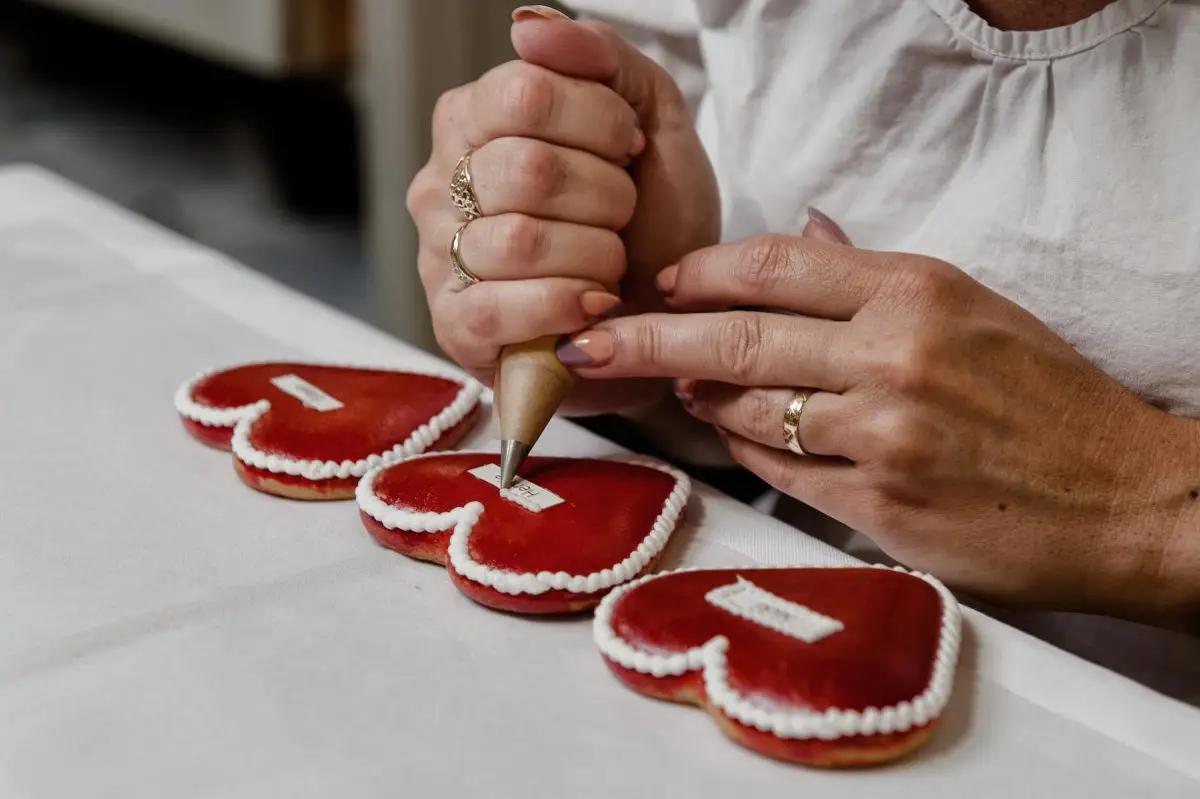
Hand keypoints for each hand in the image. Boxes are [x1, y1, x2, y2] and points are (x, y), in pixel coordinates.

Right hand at [406, 8, 719, 415]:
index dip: (599, 122)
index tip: (629, 149)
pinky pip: (499, 310)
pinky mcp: (454, 327)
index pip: (525, 93)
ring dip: (595, 255)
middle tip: (623, 214)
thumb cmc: (652, 221)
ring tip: (610, 263)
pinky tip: (593, 304)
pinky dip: (566, 304)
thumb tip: (529, 27)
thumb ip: (600, 58)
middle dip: (606, 196)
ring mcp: (439, 258)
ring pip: (518, 242)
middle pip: (526, 169)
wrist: (664, 314)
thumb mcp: (651, 121)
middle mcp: (440, 183)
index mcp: (473, 118)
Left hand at [556, 224, 1199, 623]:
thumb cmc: (1049, 400)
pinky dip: (738, 448)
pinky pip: (775, 471)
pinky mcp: (875, 508)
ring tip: (670, 387)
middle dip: (645, 338)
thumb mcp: (973, 307)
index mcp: (917, 292)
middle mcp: (893, 357)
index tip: (656, 283)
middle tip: (589, 340)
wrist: (1124, 499)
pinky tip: (723, 433)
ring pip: (744, 410)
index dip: (698, 272)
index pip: (774, 265)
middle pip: (734, 338)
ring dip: (695, 398)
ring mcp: (880, 437)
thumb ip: (873, 276)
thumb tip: (805, 232)